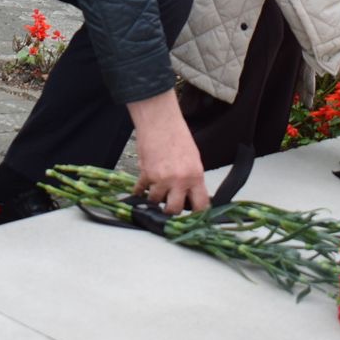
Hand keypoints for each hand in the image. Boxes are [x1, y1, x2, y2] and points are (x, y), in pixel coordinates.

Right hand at [126, 91, 208, 213]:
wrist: (160, 121)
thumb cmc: (177, 135)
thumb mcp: (193, 158)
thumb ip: (192, 178)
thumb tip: (189, 194)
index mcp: (195, 176)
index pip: (200, 205)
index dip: (196, 214)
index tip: (193, 217)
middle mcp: (179, 180)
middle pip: (174, 209)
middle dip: (171, 210)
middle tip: (170, 207)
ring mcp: (161, 178)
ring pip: (156, 201)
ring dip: (155, 198)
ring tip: (156, 192)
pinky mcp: (146, 173)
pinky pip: (141, 190)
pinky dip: (139, 191)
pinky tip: (140, 190)